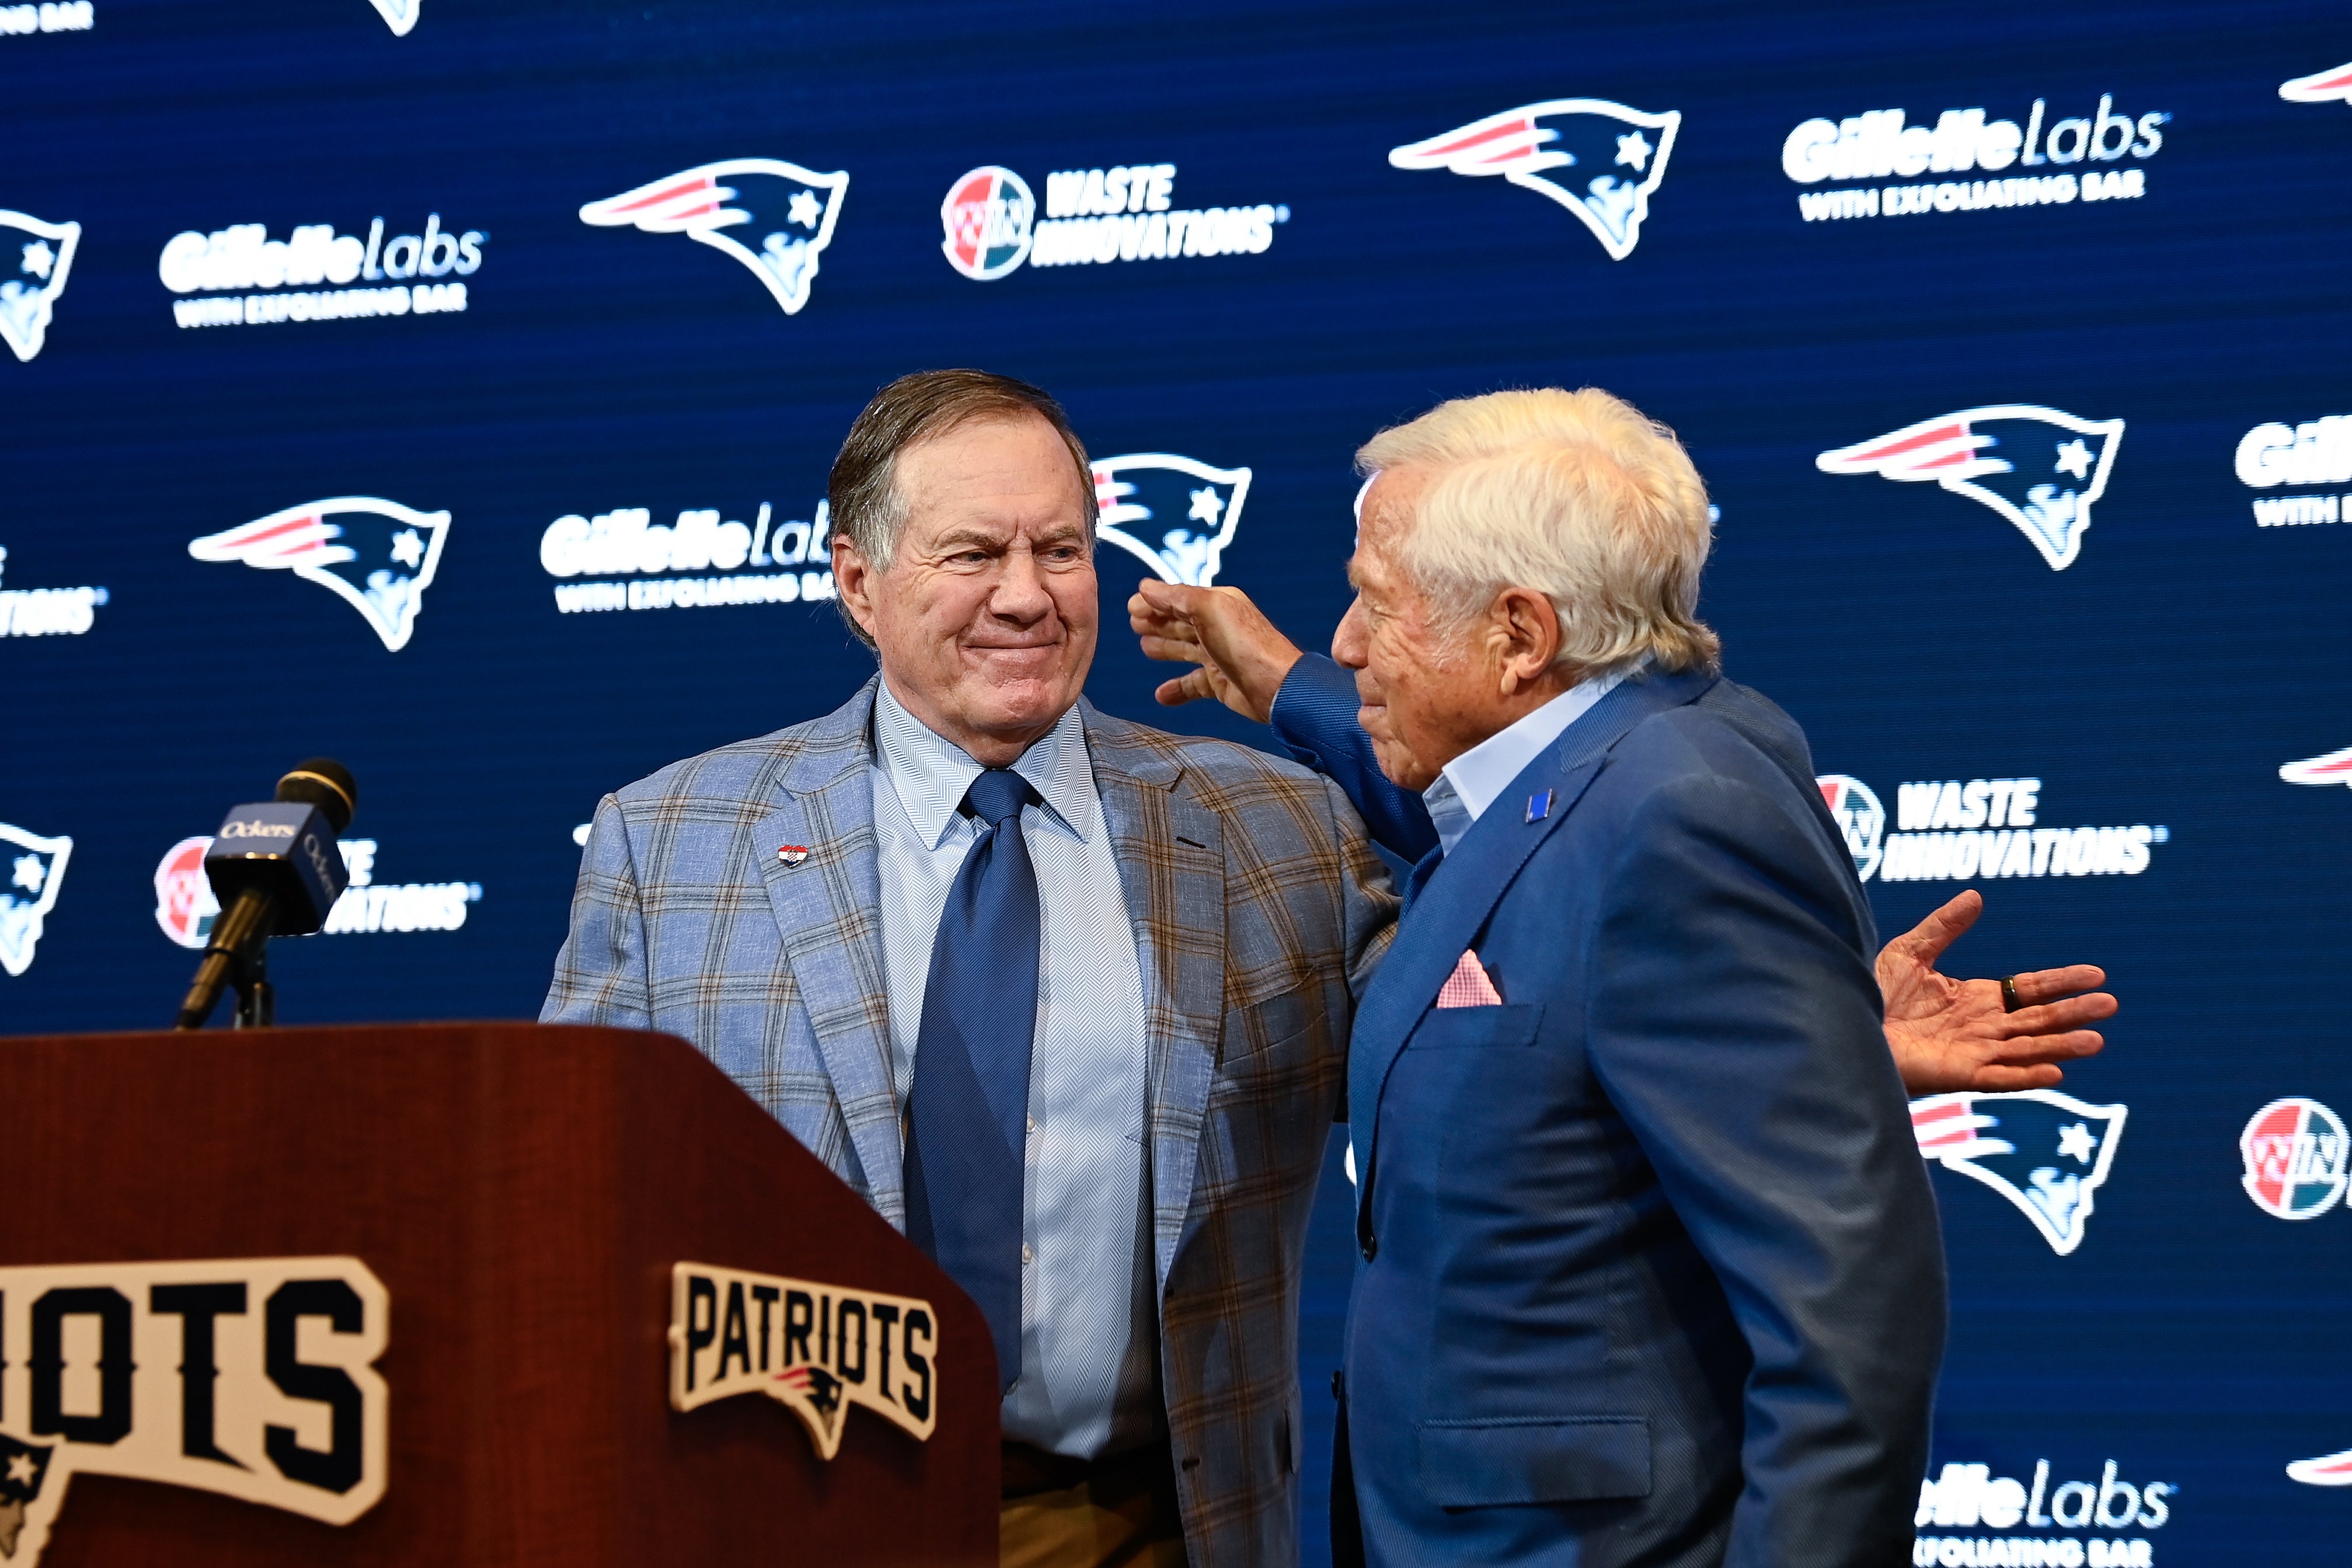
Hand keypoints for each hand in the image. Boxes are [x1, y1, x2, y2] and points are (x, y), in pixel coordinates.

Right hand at [1128, 579, 1303, 723]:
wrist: (1275, 687)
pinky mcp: (1220, 683)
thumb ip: (1176, 597)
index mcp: (1217, 604)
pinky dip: (1177, 689)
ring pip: (1184, 650)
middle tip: (1134, 623)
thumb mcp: (1209, 608)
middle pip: (1180, 622)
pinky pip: (1193, 685)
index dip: (1154, 602)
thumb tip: (1147, 587)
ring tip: (1145, 648)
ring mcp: (1219, 655)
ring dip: (1164, 648)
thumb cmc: (1248, 645)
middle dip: (1157, 621)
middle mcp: (1218, 627)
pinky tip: (1161, 694)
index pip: (1179, 599)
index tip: (1132, 607)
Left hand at [1877, 889, 2117, 1094]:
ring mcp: (1974, 1052)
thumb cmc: (1872, 993)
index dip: (2062, 981)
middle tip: (2111, 1004)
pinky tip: (2056, 1071)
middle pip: (2039, 1019)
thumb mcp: (1910, 952)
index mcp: (1978, 998)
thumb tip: (1975, 895)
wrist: (1842, 1023)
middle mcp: (1983, 1027)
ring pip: (2028, 1049)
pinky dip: (2026, 1075)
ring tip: (2097, 1041)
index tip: (2098, 975)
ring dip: (2062, 1046)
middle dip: (2074, 1012)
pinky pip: (1999, 1077)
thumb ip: (1944, 927)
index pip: (2031, 989)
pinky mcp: (1958, 1075)